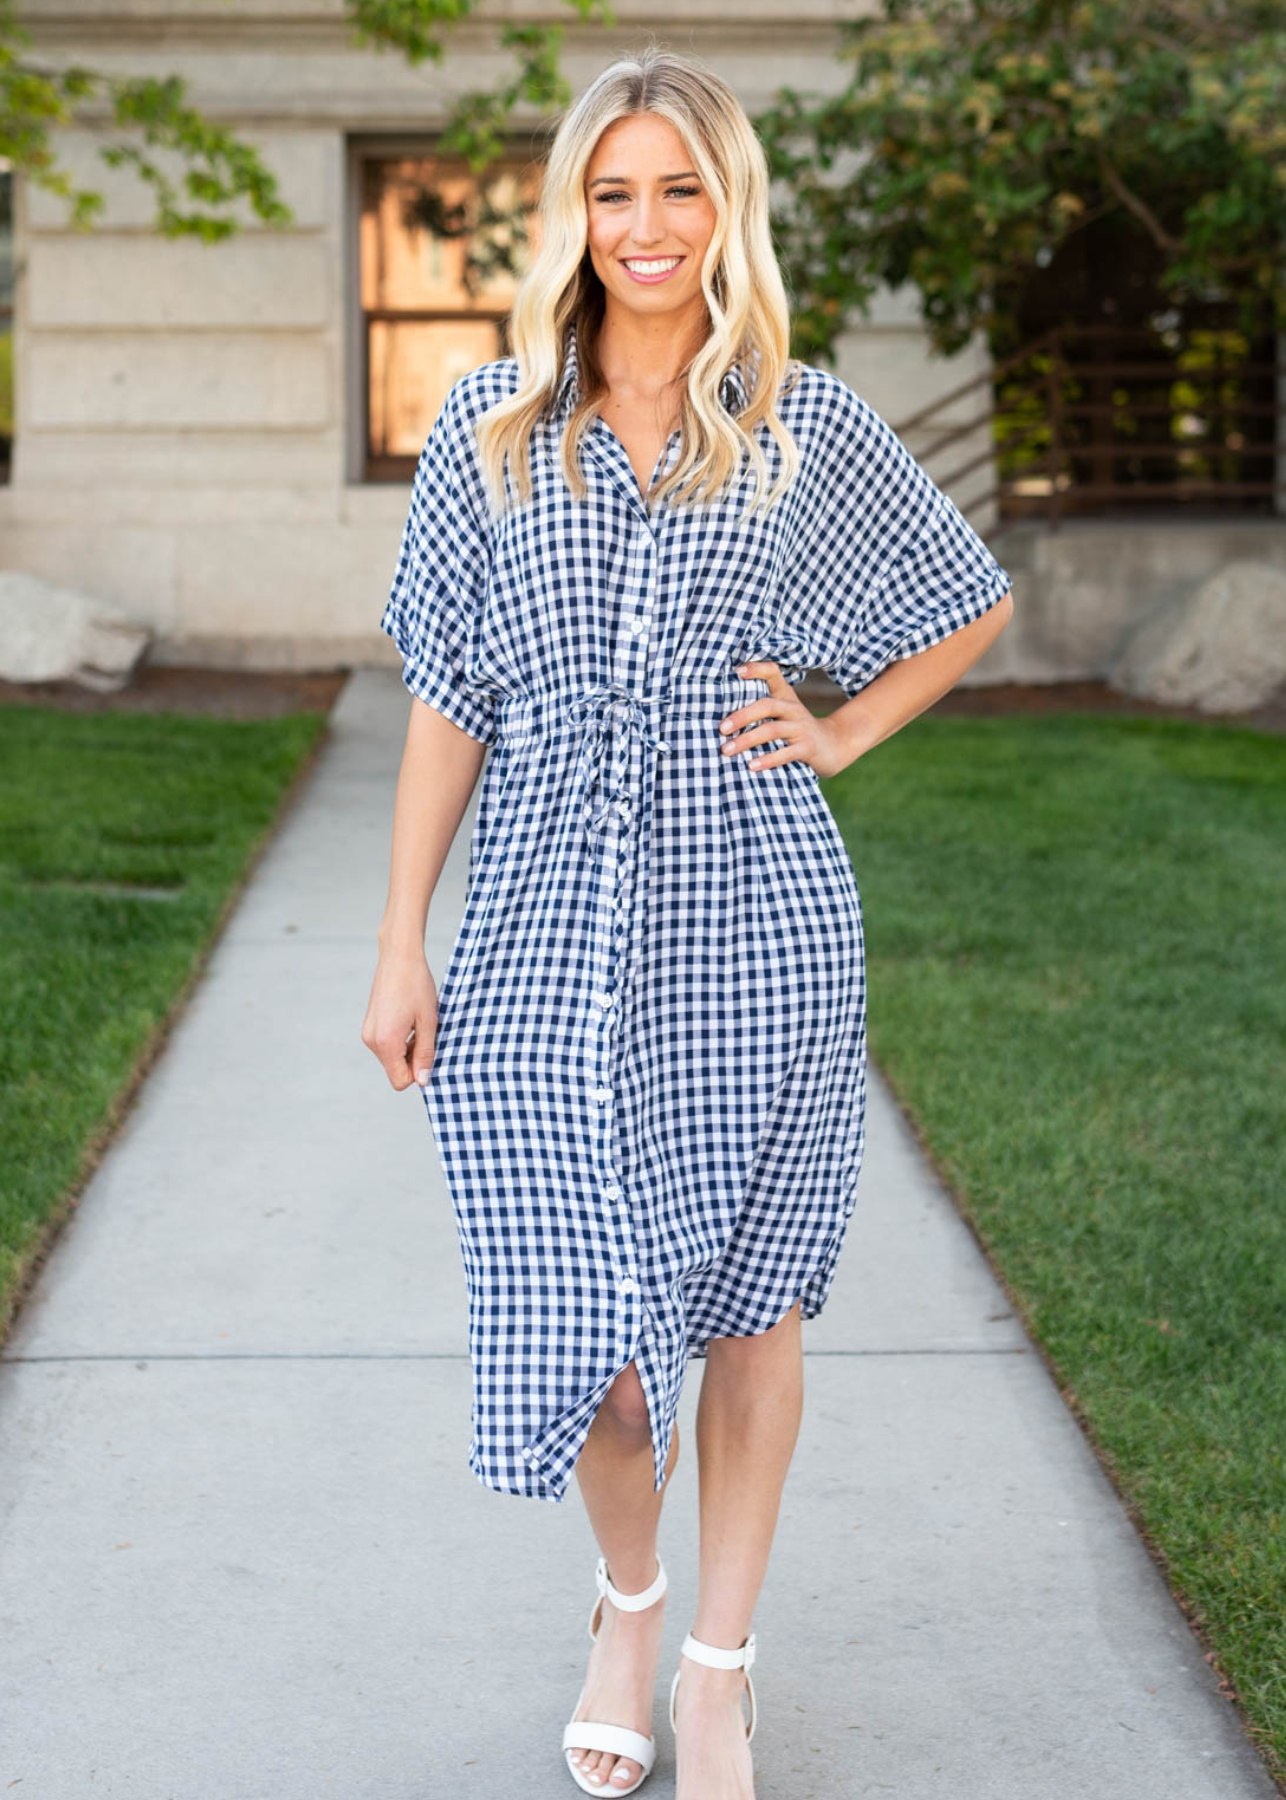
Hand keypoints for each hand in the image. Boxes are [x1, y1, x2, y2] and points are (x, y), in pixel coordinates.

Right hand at [361, 950, 440, 1090]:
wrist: (399, 957)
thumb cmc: (416, 985)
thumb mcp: (428, 1021)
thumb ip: (425, 1053)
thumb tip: (422, 1080)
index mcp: (386, 1042)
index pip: (400, 1080)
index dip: (418, 1072)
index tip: (429, 1052)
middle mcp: (372, 1041)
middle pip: (395, 1070)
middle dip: (413, 1059)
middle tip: (426, 1034)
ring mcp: (368, 1033)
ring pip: (391, 1058)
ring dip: (407, 1049)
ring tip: (418, 1024)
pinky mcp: (370, 1026)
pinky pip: (386, 1045)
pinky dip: (399, 1040)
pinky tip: (409, 1020)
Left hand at [721, 661, 855, 779]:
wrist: (833, 746)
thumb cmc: (797, 729)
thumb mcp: (783, 713)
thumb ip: (760, 709)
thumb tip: (722, 715)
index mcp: (785, 697)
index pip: (773, 673)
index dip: (756, 669)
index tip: (736, 672)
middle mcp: (793, 709)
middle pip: (766, 705)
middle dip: (741, 716)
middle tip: (721, 728)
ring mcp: (801, 728)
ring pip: (772, 730)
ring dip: (747, 740)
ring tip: (726, 750)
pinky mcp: (807, 748)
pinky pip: (785, 753)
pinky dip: (767, 759)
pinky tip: (751, 765)